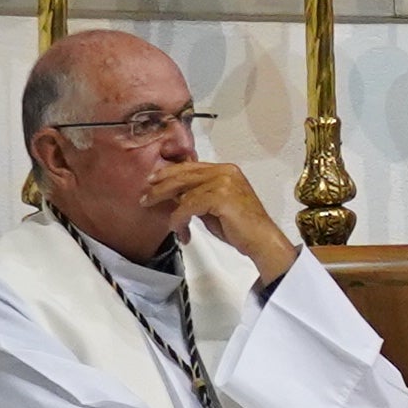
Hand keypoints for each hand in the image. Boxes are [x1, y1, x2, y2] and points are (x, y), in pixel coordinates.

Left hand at [141, 160, 299, 286]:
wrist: (262, 241)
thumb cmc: (241, 229)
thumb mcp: (215, 208)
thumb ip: (198, 197)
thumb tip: (176, 196)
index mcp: (226, 170)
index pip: (191, 166)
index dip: (170, 172)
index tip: (153, 180)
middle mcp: (225, 171)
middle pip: (184, 174)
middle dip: (161, 185)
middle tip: (145, 195)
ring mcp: (224, 182)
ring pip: (184, 190)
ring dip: (168, 206)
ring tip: (156, 213)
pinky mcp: (220, 197)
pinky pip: (189, 206)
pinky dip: (179, 219)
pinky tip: (178, 229)